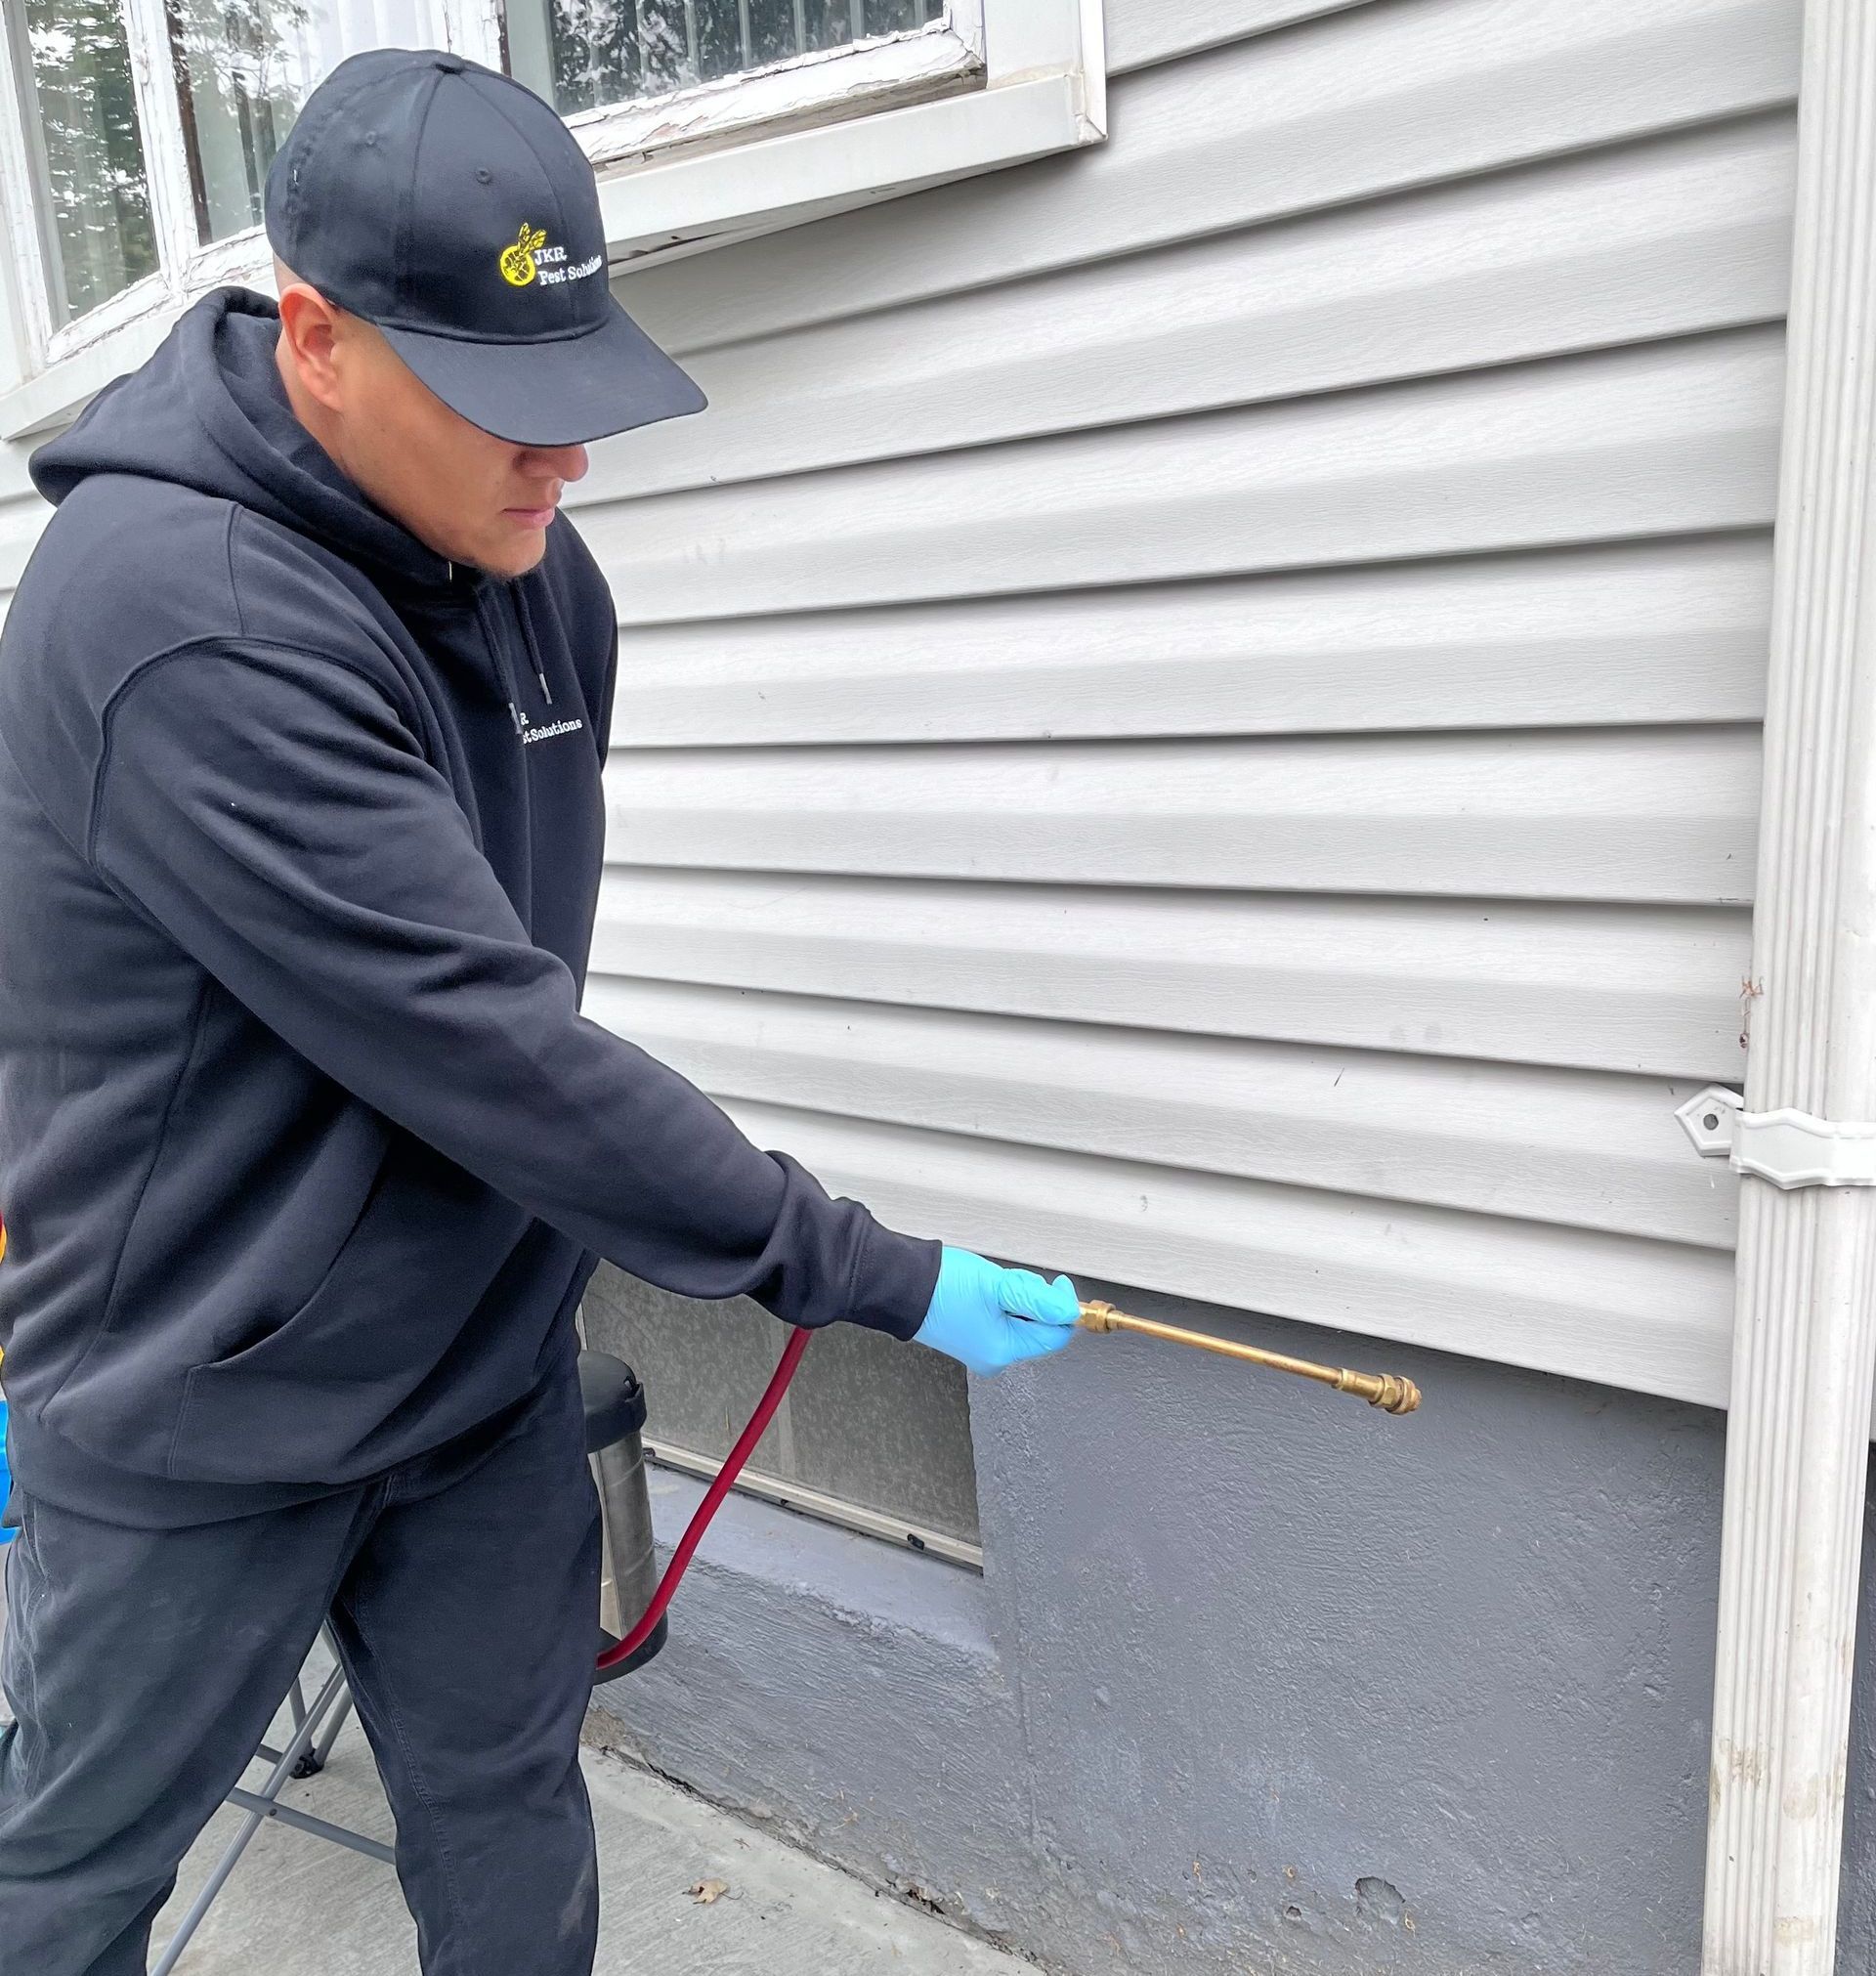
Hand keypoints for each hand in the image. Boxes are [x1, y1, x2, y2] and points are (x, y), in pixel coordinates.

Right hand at [913, 1247, 1080, 1375]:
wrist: (903, 1283)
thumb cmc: (940, 1287)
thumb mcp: (999, 1286)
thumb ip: (1039, 1300)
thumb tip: (1068, 1311)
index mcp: (1002, 1351)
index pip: (1054, 1336)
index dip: (1062, 1308)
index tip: (1059, 1285)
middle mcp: (993, 1357)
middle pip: (1038, 1328)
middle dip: (1033, 1300)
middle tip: (1011, 1282)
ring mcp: (981, 1348)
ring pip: (1021, 1321)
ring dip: (1017, 1298)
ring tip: (992, 1285)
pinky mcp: (973, 1336)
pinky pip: (1003, 1319)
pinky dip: (1002, 1302)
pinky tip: (985, 1291)